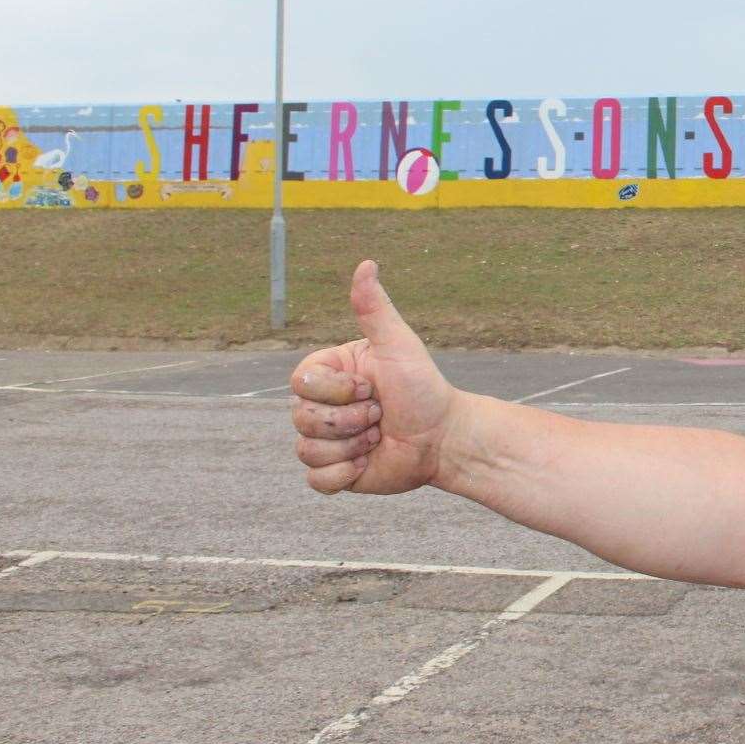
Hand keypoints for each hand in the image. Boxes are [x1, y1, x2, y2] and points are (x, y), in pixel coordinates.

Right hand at [290, 259, 458, 495]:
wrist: (444, 438)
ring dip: (351, 447)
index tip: (372, 387)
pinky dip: (344, 474)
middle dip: (349, 421)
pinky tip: (369, 462)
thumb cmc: (424, 389)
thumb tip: (366, 264)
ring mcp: (325, 440)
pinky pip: (315, 480)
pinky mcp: (333, 472)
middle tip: (379, 415)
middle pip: (300, 418)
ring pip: (306, 450)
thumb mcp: (399, 346)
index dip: (338, 391)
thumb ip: (375, 309)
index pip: (300, 383)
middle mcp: (321, 406)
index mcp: (329, 374)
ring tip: (377, 437)